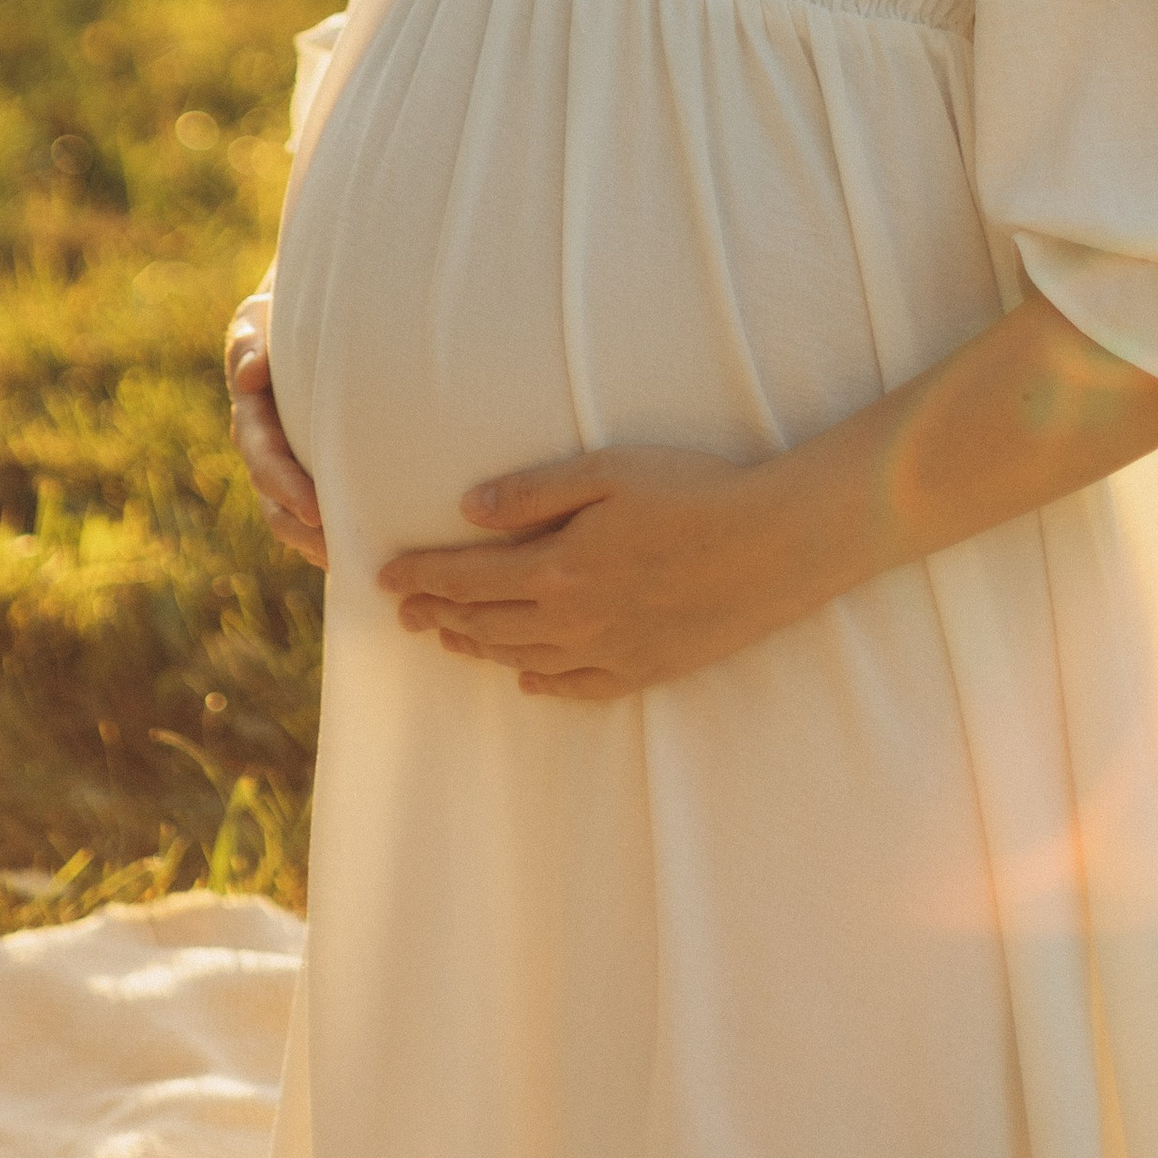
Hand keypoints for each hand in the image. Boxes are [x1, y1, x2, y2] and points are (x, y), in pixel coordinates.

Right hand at [225, 296, 325, 568]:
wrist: (306, 315)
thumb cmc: (281, 313)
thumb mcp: (259, 317)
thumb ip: (248, 343)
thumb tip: (249, 377)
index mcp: (252, 412)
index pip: (263, 456)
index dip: (285, 486)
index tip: (314, 509)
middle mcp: (263, 444)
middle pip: (274, 498)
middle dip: (301, 524)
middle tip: (335, 548)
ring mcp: (284, 460)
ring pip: (289, 515)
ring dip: (312, 541)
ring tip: (345, 563)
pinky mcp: (307, 467)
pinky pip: (313, 510)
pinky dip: (327, 534)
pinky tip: (356, 552)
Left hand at [379, 446, 808, 701]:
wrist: (774, 546)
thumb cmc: (693, 491)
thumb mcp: (607, 470)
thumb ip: (533, 491)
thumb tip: (468, 509)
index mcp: (556, 567)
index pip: (465, 577)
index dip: (420, 577)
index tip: (383, 577)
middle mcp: (572, 621)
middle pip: (484, 621)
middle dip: (436, 613)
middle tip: (401, 611)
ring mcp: (609, 652)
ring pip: (521, 656)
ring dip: (475, 645)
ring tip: (446, 637)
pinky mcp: (646, 670)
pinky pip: (575, 687)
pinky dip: (539, 682)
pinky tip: (524, 676)